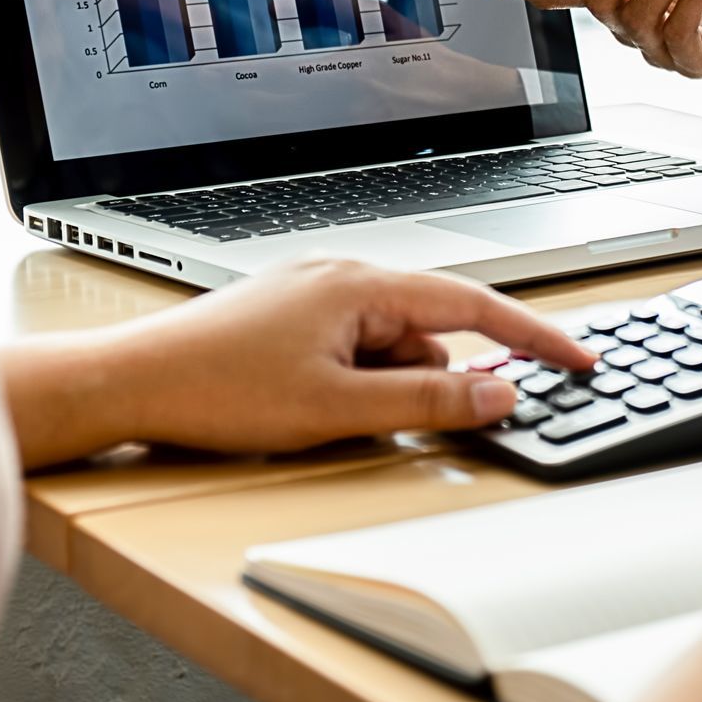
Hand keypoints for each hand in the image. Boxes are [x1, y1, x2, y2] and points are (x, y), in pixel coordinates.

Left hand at [0, 259, 595, 465]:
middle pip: (429, 331)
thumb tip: (496, 394)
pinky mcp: (291, 320)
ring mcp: (313, 296)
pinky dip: (358, 384)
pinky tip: (317, 412)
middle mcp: (341, 277)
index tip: (577, 359)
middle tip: (414, 424)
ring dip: (387, 389)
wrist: (125, 384)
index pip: (475, 304)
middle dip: (434, 381)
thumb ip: (427, 399)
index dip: (533, 337)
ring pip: (389, 347)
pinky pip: (354, 350)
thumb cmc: (214, 388)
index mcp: (361, 284)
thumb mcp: (338, 408)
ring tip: (327, 421)